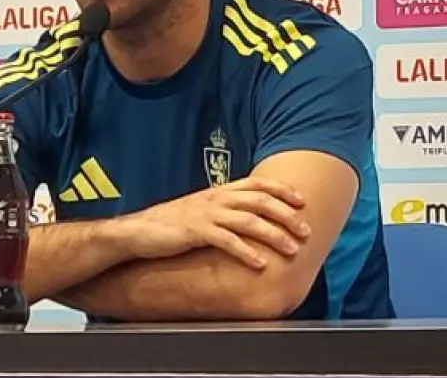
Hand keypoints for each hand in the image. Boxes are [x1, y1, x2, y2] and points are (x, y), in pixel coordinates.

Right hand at [120, 176, 310, 269]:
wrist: (140, 231)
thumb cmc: (173, 223)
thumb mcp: (202, 210)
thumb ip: (225, 210)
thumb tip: (251, 217)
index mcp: (219, 192)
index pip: (257, 184)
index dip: (282, 190)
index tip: (302, 200)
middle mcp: (216, 199)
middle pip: (260, 201)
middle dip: (287, 215)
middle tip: (306, 230)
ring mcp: (206, 214)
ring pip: (249, 220)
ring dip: (274, 234)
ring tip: (292, 249)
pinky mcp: (196, 232)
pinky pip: (227, 241)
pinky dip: (246, 252)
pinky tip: (260, 263)